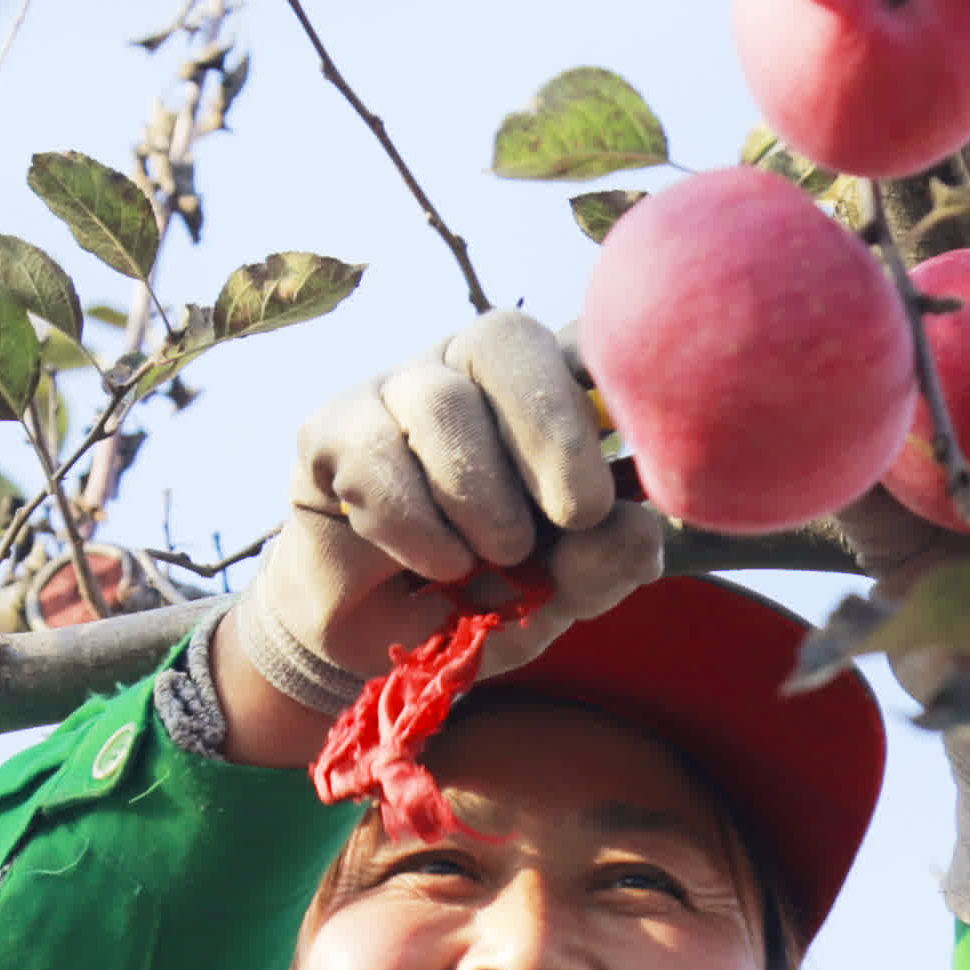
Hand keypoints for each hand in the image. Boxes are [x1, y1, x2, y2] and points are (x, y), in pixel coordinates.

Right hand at [224, 309, 668, 737]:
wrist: (383, 635)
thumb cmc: (487, 590)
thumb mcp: (563, 593)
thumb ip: (606, 563)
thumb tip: (638, 527)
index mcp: (544, 386)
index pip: (579, 334)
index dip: (613, 368)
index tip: (639, 457)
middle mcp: (469, 369)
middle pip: (503, 339)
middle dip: (553, 430)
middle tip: (578, 514)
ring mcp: (395, 389)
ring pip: (440, 401)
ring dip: (481, 497)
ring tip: (497, 555)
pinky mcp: (330, 429)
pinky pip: (376, 456)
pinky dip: (417, 525)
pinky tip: (438, 564)